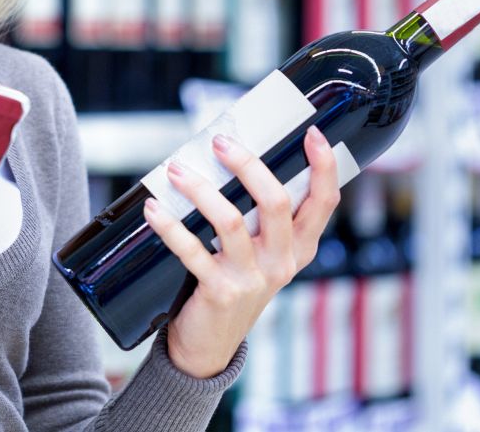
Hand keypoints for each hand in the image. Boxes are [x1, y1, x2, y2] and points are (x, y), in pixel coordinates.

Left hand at [143, 126, 340, 378]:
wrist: (211, 344)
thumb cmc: (233, 285)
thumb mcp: (260, 255)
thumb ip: (258, 218)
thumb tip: (229, 161)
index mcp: (299, 248)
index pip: (324, 203)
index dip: (323, 167)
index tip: (312, 135)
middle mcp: (281, 261)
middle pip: (276, 202)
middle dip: (248, 165)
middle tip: (221, 143)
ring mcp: (252, 278)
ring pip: (230, 221)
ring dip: (200, 189)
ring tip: (176, 170)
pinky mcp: (220, 291)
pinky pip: (192, 250)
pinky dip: (169, 226)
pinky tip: (154, 210)